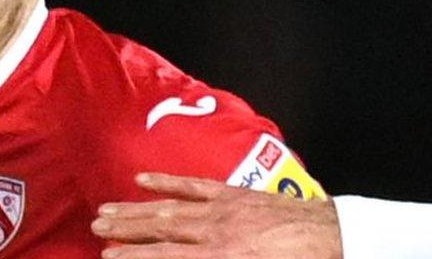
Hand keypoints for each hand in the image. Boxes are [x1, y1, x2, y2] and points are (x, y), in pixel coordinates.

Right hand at [91, 172, 342, 257]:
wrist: (335, 239)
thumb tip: (181, 258)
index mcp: (222, 258)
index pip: (166, 256)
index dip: (133, 256)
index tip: (106, 255)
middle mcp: (216, 231)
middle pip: (160, 228)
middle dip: (125, 229)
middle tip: (95, 226)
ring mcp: (223, 208)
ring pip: (170, 207)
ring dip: (135, 208)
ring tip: (107, 209)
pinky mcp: (234, 194)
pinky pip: (195, 185)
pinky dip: (168, 182)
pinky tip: (144, 180)